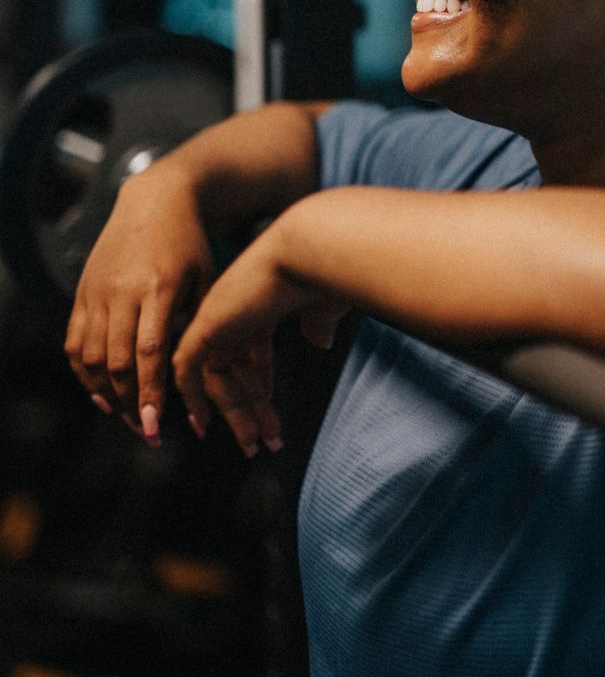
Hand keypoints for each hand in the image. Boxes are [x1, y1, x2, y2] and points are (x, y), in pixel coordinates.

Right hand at [64, 169, 213, 442]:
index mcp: (158, 288)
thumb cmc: (192, 244)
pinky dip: (84, 373)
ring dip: (106, 393)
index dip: (150, 392)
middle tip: (147, 431)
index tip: (157, 426)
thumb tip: (206, 374)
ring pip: (90, 356)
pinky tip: (101, 393)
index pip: (148, 353)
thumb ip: (202, 321)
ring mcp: (96, 292)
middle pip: (116, 361)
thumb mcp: (206, 278)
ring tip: (128, 416)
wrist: (155, 200)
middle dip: (131, 402)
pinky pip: (75, 341)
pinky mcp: (82, 292)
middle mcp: (121, 292)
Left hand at [172, 216, 346, 456]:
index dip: (259, 380)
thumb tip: (320, 342)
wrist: (309, 250)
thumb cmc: (326, 271)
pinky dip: (193, 398)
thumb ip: (318, 323)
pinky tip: (203, 425)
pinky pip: (189, 371)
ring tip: (253, 445)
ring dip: (234, 415)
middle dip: (249, 408)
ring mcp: (218, 315)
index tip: (267, 407)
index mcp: (263, 299)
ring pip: (216, 377)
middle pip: (235, 367)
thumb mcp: (324, 304)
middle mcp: (236, 307)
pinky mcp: (206, 326)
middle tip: (260, 441)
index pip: (254, 347)